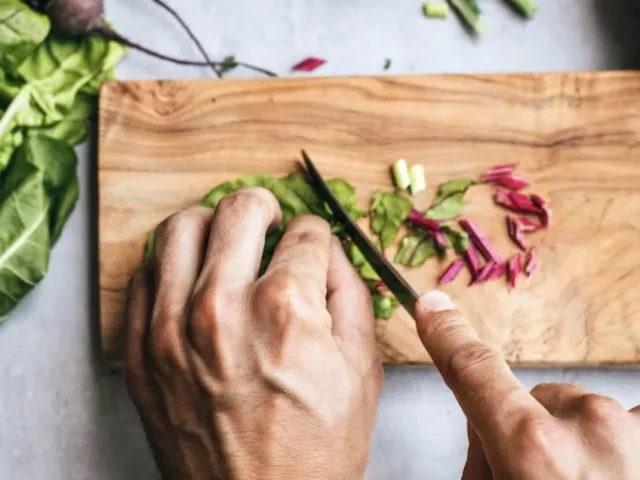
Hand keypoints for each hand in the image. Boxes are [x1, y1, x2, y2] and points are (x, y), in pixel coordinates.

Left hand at [124, 188, 381, 479]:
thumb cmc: (316, 451)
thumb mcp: (362, 370)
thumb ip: (349, 293)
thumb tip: (328, 250)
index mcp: (286, 309)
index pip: (305, 231)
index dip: (316, 234)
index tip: (311, 245)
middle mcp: (222, 308)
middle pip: (239, 210)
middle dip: (265, 208)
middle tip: (270, 221)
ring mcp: (171, 329)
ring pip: (180, 228)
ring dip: (211, 225)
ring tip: (225, 241)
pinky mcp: (141, 353)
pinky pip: (143, 276)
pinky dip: (171, 265)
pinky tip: (192, 279)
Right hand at [414, 291, 639, 479]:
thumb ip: (482, 461)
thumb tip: (480, 435)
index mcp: (534, 448)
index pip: (473, 370)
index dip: (446, 336)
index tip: (431, 308)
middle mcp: (590, 426)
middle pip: (531, 401)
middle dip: (522, 433)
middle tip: (522, 478)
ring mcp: (634, 430)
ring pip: (578, 411)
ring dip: (571, 443)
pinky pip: (627, 421)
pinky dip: (618, 443)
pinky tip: (614, 469)